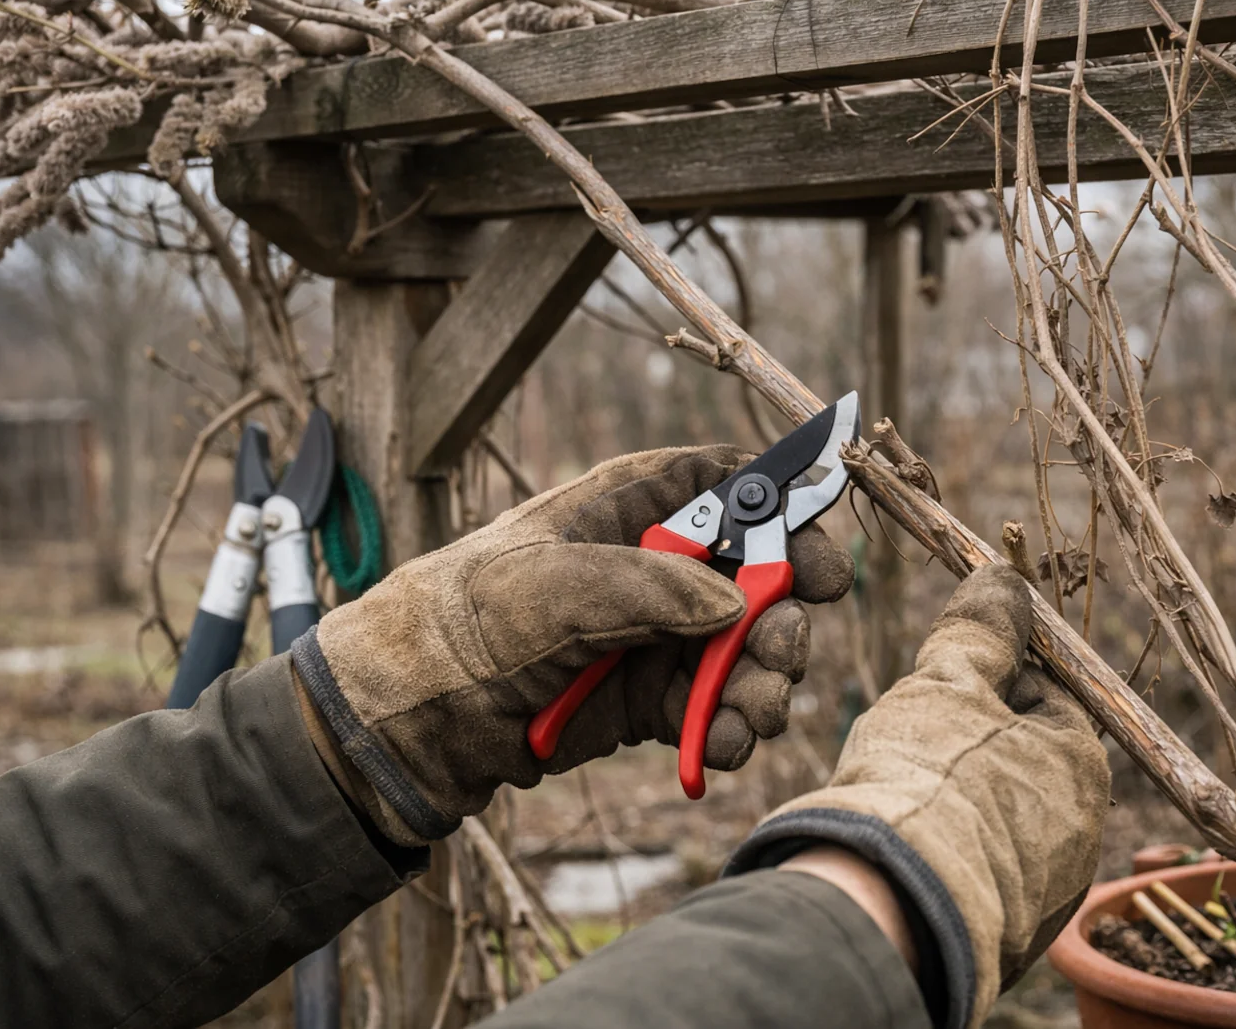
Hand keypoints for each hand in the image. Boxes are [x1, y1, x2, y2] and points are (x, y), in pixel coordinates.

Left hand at [292, 445, 852, 845]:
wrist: (411, 718)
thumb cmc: (462, 622)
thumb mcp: (551, 590)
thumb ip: (648, 586)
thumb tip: (733, 602)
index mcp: (630, 503)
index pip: (731, 486)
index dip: (787, 515)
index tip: (824, 564)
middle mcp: (654, 562)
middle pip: (758, 576)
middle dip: (784, 621)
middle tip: (783, 657)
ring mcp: (655, 631)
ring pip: (745, 649)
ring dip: (763, 686)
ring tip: (753, 719)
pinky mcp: (648, 695)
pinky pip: (712, 707)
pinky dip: (726, 730)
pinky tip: (717, 749)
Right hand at [725, 564, 1109, 1028]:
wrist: (893, 909)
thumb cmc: (928, 780)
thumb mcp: (947, 683)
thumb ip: (979, 630)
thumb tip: (1003, 577)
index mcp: (1083, 763)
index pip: (1041, 695)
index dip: (983, 681)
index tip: (938, 687)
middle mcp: (1085, 833)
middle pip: (1020, 761)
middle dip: (967, 745)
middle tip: (913, 745)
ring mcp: (1051, 894)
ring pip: (997, 819)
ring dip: (956, 804)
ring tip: (903, 801)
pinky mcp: (1009, 938)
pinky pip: (979, 875)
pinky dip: (948, 859)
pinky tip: (909, 853)